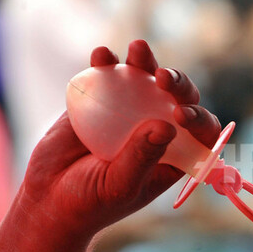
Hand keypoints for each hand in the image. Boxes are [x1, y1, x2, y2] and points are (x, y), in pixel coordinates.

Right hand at [17, 40, 220, 238]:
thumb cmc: (92, 201)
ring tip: (138, 49)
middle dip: (177, 83)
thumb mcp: (120, 185)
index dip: (200, 118)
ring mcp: (133, 111)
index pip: (202, 130)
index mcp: (177, 153)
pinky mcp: (103, 100)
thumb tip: (167, 126)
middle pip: (180, 97)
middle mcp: (160, 128)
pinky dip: (108, 62)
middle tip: (163, 78)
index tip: (181, 115)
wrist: (50, 197)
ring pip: (148, 80)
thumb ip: (142, 157)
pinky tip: (103, 55)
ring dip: (146, 62)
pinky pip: (110, 76)